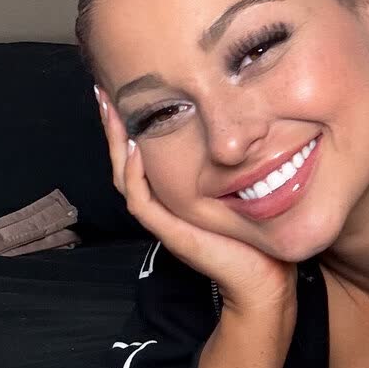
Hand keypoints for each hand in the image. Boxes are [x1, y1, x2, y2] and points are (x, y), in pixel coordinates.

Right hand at [95, 87, 297, 314]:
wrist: (265, 277)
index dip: (131, 123)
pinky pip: (142, 201)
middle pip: (125, 160)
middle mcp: (164, 203)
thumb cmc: (258, 230)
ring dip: (116, 143)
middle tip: (103, 91)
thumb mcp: (242, 184)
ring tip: (110, 109)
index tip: (126, 90)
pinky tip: (135, 146)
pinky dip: (135, 174)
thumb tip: (241, 123)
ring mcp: (164, 218)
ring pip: (126, 176)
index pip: (142, 152)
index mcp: (175, 192)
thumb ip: (231, 160)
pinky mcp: (171, 232)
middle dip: (114, 126)